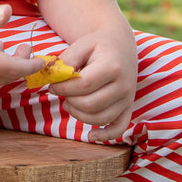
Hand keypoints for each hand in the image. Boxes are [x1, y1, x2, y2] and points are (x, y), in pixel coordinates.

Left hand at [47, 24, 137, 140]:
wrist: (119, 44)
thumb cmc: (96, 45)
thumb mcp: (80, 45)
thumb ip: (66, 61)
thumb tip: (53, 79)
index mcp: (113, 66)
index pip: (84, 85)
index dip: (63, 88)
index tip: (52, 85)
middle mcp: (124, 85)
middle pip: (91, 104)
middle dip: (70, 101)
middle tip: (61, 93)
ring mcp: (128, 98)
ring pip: (100, 118)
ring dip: (79, 115)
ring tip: (69, 103)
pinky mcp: (128, 107)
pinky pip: (119, 127)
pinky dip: (105, 136)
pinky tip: (91, 136)